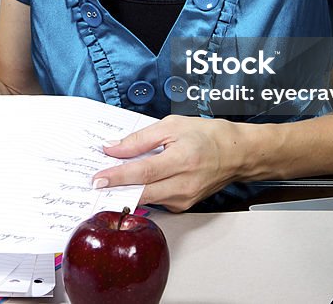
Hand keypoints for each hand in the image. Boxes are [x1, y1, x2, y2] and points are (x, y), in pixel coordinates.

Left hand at [92, 115, 267, 211]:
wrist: (237, 154)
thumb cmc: (209, 137)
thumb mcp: (172, 126)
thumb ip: (140, 139)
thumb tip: (114, 148)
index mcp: (182, 160)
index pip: (142, 172)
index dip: (117, 176)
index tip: (97, 178)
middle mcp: (184, 185)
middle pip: (141, 192)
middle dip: (116, 189)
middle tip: (95, 184)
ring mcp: (184, 199)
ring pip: (147, 199)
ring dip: (128, 190)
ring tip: (114, 177)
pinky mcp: (183, 206)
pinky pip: (156, 200)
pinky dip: (143, 191)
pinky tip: (138, 181)